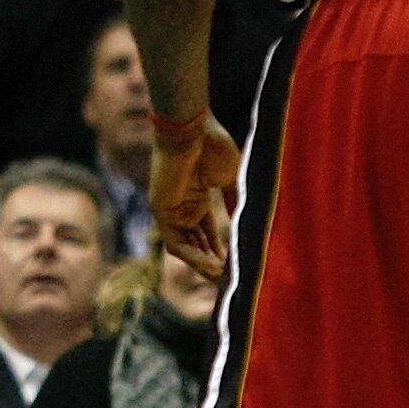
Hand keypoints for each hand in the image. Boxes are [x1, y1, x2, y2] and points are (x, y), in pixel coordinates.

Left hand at [150, 116, 240, 284]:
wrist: (194, 129)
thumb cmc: (213, 146)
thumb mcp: (229, 179)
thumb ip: (234, 202)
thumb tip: (247, 223)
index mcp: (197, 197)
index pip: (206, 233)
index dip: (219, 249)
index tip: (235, 265)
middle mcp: (182, 206)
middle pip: (196, 243)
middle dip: (212, 261)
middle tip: (230, 278)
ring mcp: (170, 209)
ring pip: (185, 246)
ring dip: (202, 264)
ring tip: (222, 277)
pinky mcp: (161, 211)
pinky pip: (175, 242)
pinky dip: (193, 257)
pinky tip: (211, 265)